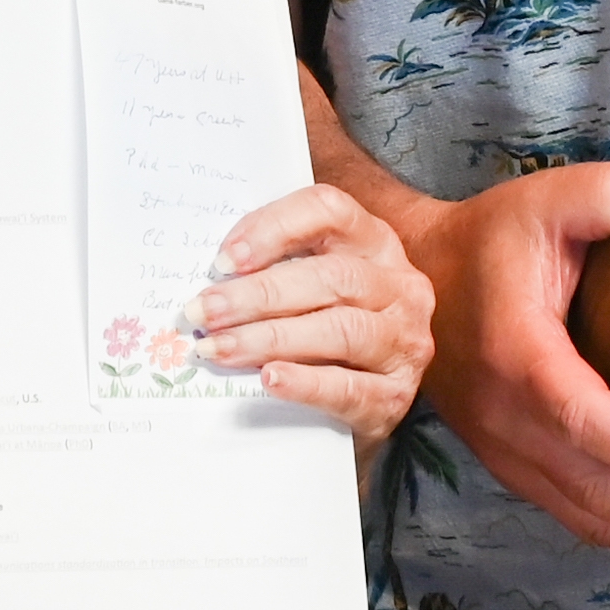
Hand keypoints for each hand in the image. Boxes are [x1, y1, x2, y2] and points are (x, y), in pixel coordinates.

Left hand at [189, 183, 434, 441]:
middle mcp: (399, 286)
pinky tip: (269, 379)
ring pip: (340, 330)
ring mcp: (404, 341)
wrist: (373, 397)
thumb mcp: (315, 285)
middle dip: (258, 294)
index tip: (226, 260)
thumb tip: (214, 280)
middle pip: (331, 277)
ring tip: (220, 348)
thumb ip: (277, 268)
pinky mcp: (396, 394)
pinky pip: (349, 387)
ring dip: (270, 338)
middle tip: (204, 312)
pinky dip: (305, 383)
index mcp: (375, 243)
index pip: (330, 212)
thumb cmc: (329, 329)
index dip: (275, 227)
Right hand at [386, 165, 609, 568]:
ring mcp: (507, 449)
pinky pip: (573, 511)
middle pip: (591, 490)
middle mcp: (507, 418)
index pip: (579, 416)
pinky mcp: (516, 463)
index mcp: (518, 354)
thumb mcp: (549, 198)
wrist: (415, 279)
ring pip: (584, 514)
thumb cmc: (488, 241)